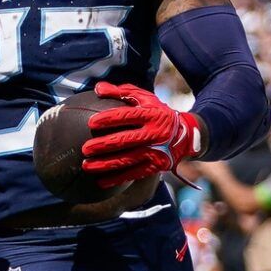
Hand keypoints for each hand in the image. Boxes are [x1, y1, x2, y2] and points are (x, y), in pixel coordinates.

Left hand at [81, 83, 203, 188]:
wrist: (185, 135)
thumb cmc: (157, 112)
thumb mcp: (145, 99)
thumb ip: (123, 92)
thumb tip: (97, 88)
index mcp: (151, 115)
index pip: (127, 116)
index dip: (109, 119)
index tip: (91, 123)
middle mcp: (154, 134)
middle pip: (125, 140)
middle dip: (104, 145)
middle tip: (85, 149)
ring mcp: (155, 152)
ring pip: (127, 160)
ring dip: (105, 164)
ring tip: (86, 166)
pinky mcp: (155, 166)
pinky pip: (134, 174)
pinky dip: (117, 179)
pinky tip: (101, 182)